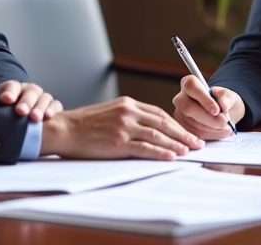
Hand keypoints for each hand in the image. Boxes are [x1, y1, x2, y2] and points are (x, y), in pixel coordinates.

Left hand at [0, 80, 62, 122]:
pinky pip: (56, 105)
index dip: (9, 92)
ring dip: (40, 108)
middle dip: (25, 102)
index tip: (5, 100)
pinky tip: (50, 116)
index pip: (12, 87)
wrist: (17, 113)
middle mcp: (29, 90)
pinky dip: (53, 109)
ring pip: (44, 98)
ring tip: (35, 118)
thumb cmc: (6, 113)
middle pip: (29, 93)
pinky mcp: (52, 106)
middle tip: (21, 112)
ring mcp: (42, 97)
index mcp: (14, 88)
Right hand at [40, 96, 204, 160]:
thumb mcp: (110, 112)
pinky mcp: (118, 142)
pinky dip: (160, 153)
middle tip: (197, 143)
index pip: (159, 114)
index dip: (176, 124)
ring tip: (189, 151)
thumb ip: (129, 116)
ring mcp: (124, 127)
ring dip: (177, 144)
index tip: (188, 132)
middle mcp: (128, 112)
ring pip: (158, 136)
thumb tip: (148, 127)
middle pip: (163, 123)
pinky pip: (145, 148)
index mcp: (128, 104)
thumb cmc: (84, 124)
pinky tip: (171, 157)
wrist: (63, 129)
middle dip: (183, 134)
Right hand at [172, 75, 243, 140]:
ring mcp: (180, 114)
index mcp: (189, 84)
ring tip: (226, 128)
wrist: (222, 112)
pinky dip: (210, 135)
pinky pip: (195, 134)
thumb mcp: (228, 95)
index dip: (203, 99)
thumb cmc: (222, 100)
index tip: (216, 110)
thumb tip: (224, 104)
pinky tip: (220, 132)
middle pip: (189, 108)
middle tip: (224, 121)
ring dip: (212, 128)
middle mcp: (181, 98)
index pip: (191, 87)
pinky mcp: (183, 128)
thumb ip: (226, 97)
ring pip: (193, 124)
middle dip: (209, 118)